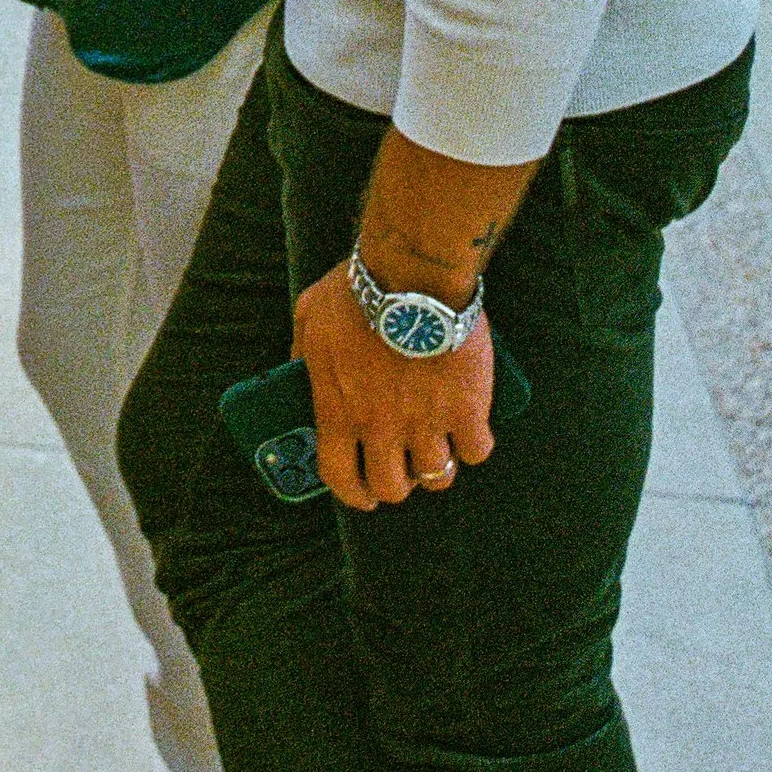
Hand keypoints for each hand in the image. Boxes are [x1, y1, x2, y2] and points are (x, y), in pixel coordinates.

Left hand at [292, 260, 496, 511]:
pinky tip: (470, 427)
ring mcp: (426, 422)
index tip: (363, 495)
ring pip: (437, 476)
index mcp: (339, 410)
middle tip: (405, 467)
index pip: (339, 476)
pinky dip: (475, 444)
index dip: (353, 494)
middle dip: (398, 483)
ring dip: (437, 466)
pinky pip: (477, 450)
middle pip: (392, 487)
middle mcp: (381, 427)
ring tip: (439, 446)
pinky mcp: (467, 410)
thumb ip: (300, 348)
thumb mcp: (309, 314)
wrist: (412, 275)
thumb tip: (293, 366)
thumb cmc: (358, 291)